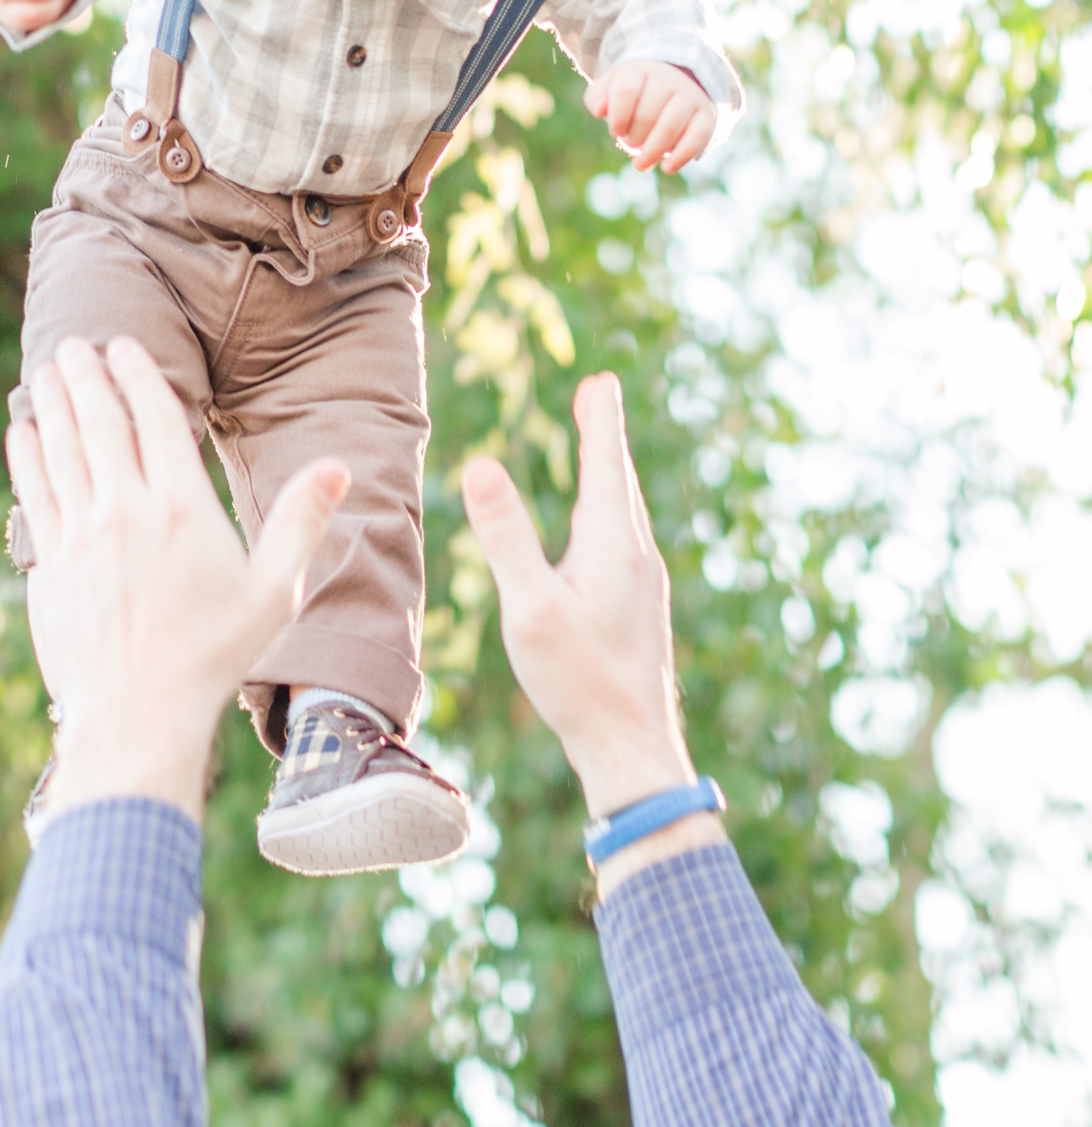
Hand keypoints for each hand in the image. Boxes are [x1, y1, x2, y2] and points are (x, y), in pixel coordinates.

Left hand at [7, 335, 348, 824]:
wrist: (139, 715)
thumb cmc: (214, 654)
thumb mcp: (275, 590)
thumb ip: (303, 521)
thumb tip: (339, 466)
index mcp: (182, 508)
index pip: (155, 419)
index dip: (138, 374)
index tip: (123, 344)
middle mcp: (126, 511)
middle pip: (100, 422)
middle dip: (87, 375)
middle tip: (76, 343)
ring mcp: (81, 537)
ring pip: (61, 449)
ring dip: (53, 403)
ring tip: (48, 370)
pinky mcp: (49, 567)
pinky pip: (35, 494)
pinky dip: (27, 455)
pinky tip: (22, 432)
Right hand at [461, 374, 724, 893]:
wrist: (633, 748)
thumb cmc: (577, 679)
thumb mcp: (530, 606)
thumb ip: (506, 536)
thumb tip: (481, 464)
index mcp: (614, 545)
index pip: (606, 464)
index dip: (600, 419)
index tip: (601, 379)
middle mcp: (638, 556)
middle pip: (620, 481)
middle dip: (605, 435)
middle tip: (599, 394)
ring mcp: (645, 585)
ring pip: (627, 514)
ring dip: (610, 474)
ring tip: (601, 450)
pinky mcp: (641, 610)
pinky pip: (626, 541)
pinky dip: (612, 511)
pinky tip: (603, 533)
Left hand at [585, 60, 713, 173]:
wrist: (674, 82)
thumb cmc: (634, 92)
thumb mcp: (611, 87)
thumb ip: (597, 97)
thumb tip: (599, 111)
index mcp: (640, 70)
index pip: (625, 91)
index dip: (617, 117)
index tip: (615, 131)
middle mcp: (667, 79)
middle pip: (647, 113)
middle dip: (634, 136)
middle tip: (630, 144)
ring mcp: (688, 96)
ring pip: (671, 125)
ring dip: (653, 150)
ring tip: (641, 163)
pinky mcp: (705, 115)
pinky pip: (697, 136)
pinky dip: (682, 155)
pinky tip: (667, 168)